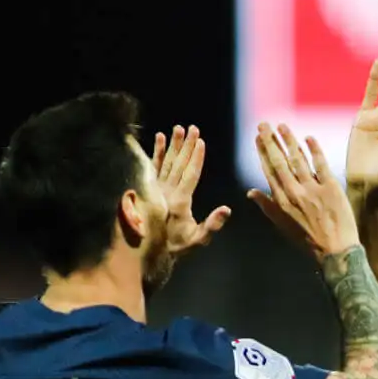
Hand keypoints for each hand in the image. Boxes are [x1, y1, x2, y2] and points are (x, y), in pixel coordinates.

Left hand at [152, 125, 229, 258]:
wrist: (150, 250)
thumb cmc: (178, 245)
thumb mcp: (198, 239)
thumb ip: (212, 225)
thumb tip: (226, 210)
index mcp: (180, 201)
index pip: (190, 174)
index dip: (196, 157)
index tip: (201, 141)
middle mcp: (167, 191)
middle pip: (179, 163)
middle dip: (186, 145)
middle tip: (192, 128)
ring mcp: (157, 188)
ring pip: (167, 161)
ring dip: (173, 144)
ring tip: (178, 128)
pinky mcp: (151, 187)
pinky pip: (154, 166)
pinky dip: (156, 151)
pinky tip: (159, 137)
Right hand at [247, 123, 360, 261]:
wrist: (336, 251)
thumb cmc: (309, 241)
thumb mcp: (283, 226)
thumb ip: (267, 206)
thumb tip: (250, 192)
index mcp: (282, 201)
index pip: (269, 171)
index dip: (262, 152)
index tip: (257, 138)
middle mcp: (294, 193)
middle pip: (280, 162)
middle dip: (270, 141)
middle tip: (264, 124)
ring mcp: (312, 190)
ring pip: (298, 159)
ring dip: (289, 140)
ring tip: (282, 126)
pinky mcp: (331, 188)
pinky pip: (321, 165)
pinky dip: (314, 150)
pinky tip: (308, 137)